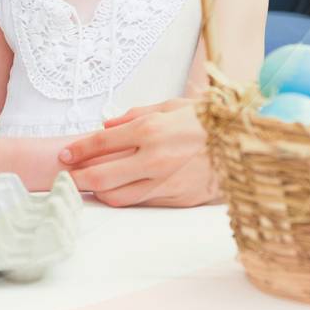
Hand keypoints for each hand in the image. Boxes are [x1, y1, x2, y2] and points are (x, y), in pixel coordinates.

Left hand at [60, 98, 218, 207]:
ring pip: (117, 197)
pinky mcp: (176, 199)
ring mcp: (165, 183)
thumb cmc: (209, 121)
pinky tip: (116, 191)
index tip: (63, 155)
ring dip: (97, 194)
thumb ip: (135, 115)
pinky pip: (141, 202)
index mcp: (150, 131)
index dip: (76, 151)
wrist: (245, 144)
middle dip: (75, 179)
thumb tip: (107, 124)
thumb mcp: (172, 106)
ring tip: (87, 187)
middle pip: (100, 177)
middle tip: (64, 178)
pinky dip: (124, 197)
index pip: (99, 144)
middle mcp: (153, 159)